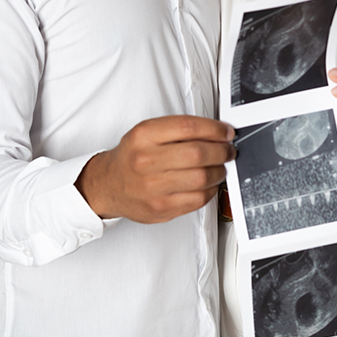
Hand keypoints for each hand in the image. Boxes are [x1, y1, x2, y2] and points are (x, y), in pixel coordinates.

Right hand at [75, 115, 236, 222]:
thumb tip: (216, 132)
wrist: (108, 185)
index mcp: (143, 136)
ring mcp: (153, 188)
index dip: (214, 129)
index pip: (188, 127)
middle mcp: (146, 161)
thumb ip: (177, 129)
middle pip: (198, 154)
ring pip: (201, 178)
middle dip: (221, 151)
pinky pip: (197, 199)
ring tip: (220, 166)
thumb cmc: (131, 157)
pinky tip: (209, 183)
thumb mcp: (146, 132)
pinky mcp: (161, 209)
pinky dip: (210, 190)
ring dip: (219, 171)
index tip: (226, 132)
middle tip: (228, 150)